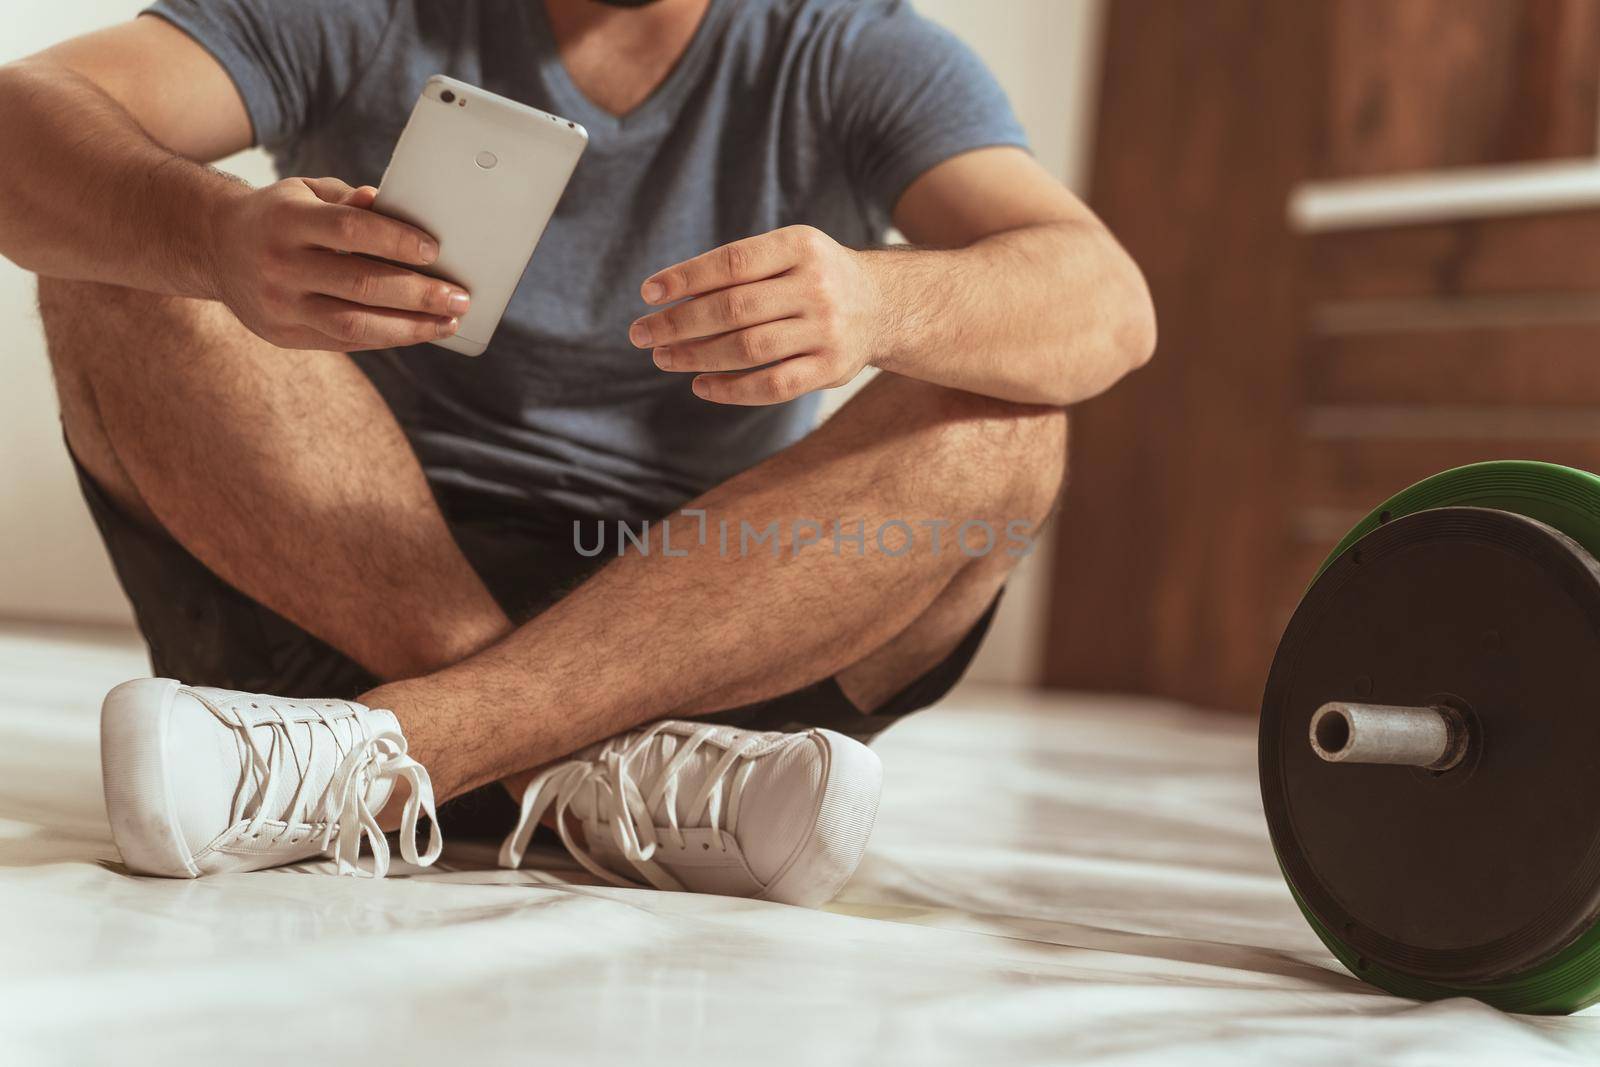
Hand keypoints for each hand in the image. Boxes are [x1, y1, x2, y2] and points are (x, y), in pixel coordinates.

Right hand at [206, 177, 469, 350]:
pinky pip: (344, 342)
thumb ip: (348, 201)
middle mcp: (278, 265)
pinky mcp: (283, 335)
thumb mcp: (305, 193)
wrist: (215, 247)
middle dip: (418, 294)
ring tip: (448, 322)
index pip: (351, 231)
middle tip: (460, 297)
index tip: (436, 251)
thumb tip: (389, 204)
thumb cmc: (279, 215)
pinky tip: (417, 330)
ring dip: (410, 327)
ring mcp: (279, 306)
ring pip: (354, 324)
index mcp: (285, 220)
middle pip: (360, 284)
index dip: (397, 241)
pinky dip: (386, 337)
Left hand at [631, 225, 882, 404]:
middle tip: (641, 334)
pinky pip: (772, 385)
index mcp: (800, 246)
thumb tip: (667, 299)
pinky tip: (701, 385)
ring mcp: (826, 330)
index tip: (648, 293)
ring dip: (695, 356)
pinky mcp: (830, 369)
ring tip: (662, 357)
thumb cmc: (813, 277)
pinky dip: (730, 390)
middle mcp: (816, 286)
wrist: (882, 305)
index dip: (685, 278)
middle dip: (678, 323)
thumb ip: (738, 270)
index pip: (731, 263)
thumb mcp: (786, 254)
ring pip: (747, 349)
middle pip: (733, 309)